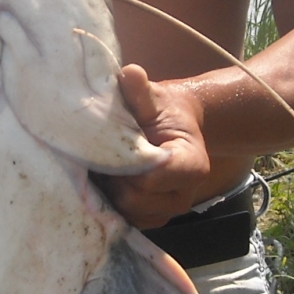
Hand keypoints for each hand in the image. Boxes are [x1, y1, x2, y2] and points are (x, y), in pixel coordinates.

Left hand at [100, 64, 211, 228]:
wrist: (173, 127)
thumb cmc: (163, 110)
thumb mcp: (154, 97)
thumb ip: (140, 90)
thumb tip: (130, 73)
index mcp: (192, 165)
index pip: (151, 176)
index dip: (127, 163)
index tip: (114, 144)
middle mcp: (184, 196)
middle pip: (135, 199)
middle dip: (114, 177)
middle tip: (101, 155)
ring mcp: (167, 212)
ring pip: (127, 213)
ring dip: (110, 191)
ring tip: (103, 167)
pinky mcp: (151, 219)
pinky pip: (125, 220)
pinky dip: (111, 203)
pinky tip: (106, 180)